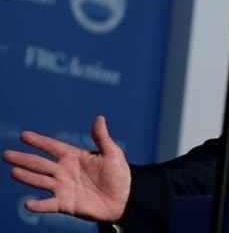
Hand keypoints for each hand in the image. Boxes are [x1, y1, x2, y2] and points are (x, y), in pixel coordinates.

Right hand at [2, 115, 130, 221]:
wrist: (124, 199)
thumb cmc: (119, 174)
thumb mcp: (112, 153)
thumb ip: (102, 137)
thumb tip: (99, 117)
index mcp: (74, 156)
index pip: (52, 147)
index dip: (39, 141)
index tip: (24, 135)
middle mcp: (64, 171)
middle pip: (40, 163)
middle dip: (24, 158)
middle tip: (7, 154)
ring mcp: (63, 187)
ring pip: (40, 181)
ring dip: (27, 177)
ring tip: (13, 171)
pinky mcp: (65, 203)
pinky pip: (48, 204)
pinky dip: (38, 205)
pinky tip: (28, 203)